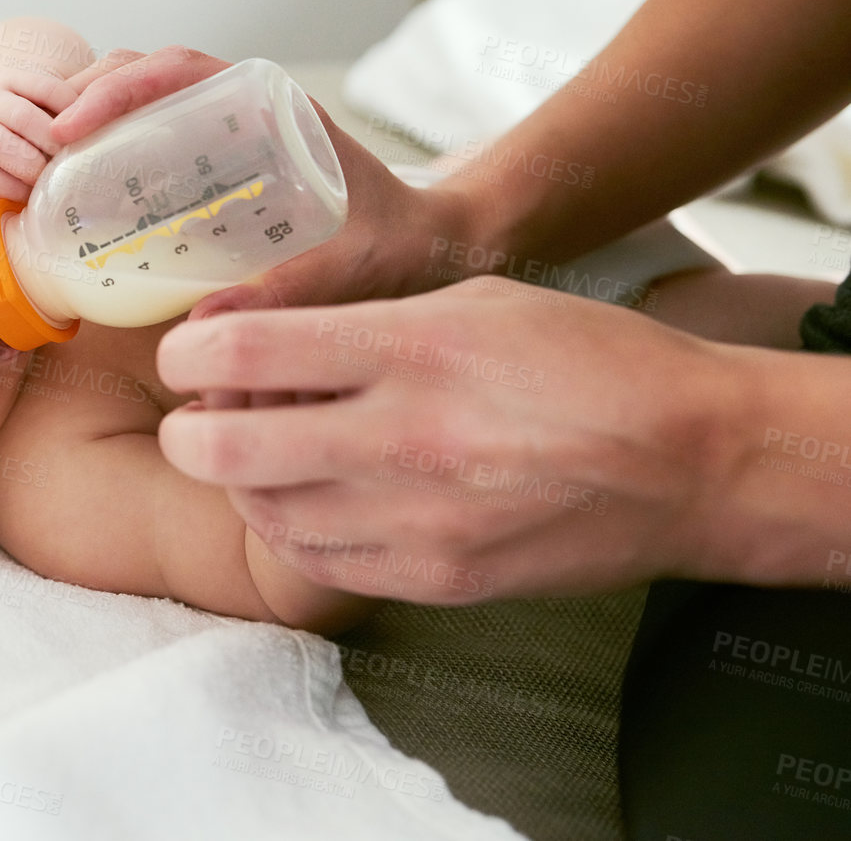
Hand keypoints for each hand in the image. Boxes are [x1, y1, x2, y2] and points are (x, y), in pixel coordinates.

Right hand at [0, 48, 143, 201]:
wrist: (13, 134)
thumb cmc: (54, 121)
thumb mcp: (74, 98)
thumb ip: (98, 92)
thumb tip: (127, 98)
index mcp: (18, 79)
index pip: (48, 89)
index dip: (75, 113)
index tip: (96, 132)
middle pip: (22, 118)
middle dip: (54, 146)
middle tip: (80, 164)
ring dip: (31, 166)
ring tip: (55, 181)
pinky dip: (9, 188)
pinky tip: (31, 195)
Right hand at [52, 44, 480, 323]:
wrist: (429, 249)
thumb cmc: (396, 247)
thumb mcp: (347, 266)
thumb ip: (288, 291)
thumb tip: (206, 329)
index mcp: (271, 104)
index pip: (176, 70)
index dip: (114, 90)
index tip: (70, 129)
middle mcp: (242, 106)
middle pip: (143, 76)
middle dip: (82, 101)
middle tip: (41, 156)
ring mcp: (225, 131)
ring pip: (140, 103)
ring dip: (89, 123)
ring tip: (49, 172)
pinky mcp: (216, 163)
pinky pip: (150, 138)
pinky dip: (108, 152)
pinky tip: (84, 195)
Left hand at [156, 276, 749, 602]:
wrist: (694, 460)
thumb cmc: (585, 360)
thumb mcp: (470, 300)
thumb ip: (355, 320)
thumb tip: (253, 337)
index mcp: (414, 347)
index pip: (243, 353)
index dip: (187, 354)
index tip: (185, 354)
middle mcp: (405, 437)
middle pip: (224, 448)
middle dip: (188, 431)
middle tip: (197, 416)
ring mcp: (419, 520)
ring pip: (262, 512)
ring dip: (240, 481)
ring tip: (264, 452)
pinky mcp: (437, 578)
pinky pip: (318, 561)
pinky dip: (293, 527)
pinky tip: (309, 497)